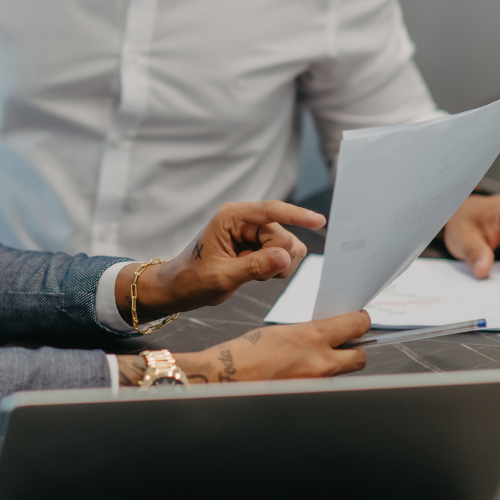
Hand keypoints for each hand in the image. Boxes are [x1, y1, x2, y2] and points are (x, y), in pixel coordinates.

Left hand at [118, 201, 325, 322]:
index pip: (271, 211)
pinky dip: (274, 268)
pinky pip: (283, 255)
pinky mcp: (258, 244)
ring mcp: (252, 231)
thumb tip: (285, 257)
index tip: (319, 221)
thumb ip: (255, 266)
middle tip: (250, 272)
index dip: (297, 216)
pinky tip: (253, 273)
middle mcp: (244, 220)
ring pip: (288, 247)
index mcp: (231, 217)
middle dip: (276, 259)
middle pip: (284, 236)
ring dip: (275, 265)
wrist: (179, 288)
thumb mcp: (222, 277)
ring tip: (247, 272)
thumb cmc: (192, 280)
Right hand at [119, 312, 370, 384]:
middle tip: (347, 342)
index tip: (359, 318)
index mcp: (313, 336)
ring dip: (339, 365)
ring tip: (319, 359)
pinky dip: (321, 379)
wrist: (226, 377)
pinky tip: (305, 374)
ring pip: (343, 373)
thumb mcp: (281, 330)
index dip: (361, 320)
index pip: (356, 325)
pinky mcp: (309, 398)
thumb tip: (327, 335)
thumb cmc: (245, 352)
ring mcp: (317, 384)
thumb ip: (309, 333)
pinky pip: (325, 386)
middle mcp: (321, 362)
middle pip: (361, 356)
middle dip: (357, 348)